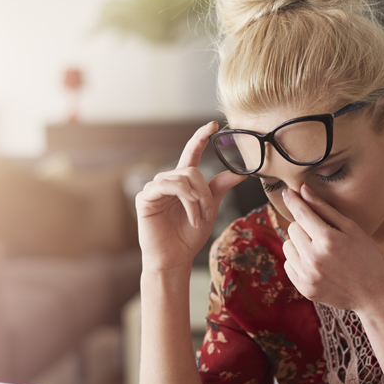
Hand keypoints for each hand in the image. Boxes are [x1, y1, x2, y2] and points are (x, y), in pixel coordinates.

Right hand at [135, 122, 245, 273]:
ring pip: (183, 178)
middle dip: (205, 193)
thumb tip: (238, 173)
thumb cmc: (188, 237)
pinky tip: (190, 216)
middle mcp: (167, 181)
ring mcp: (155, 188)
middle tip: (208, 213)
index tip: (213, 125)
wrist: (174, 259)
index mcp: (183, 182)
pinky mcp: (145, 197)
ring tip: (198, 218)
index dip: (200, 138)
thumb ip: (219, 190)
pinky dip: (185, 200)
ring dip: (197, 199)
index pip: (192, 153)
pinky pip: (168, 186)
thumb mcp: (209, 210)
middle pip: (192, 170)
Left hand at [281, 185, 383, 311]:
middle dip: (304, 227)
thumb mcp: (351, 229)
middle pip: (292, 228)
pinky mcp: (304, 288)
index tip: (287, 192)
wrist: (375, 295)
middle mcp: (313, 258)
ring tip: (320, 250)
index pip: (301, 213)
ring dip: (299, 244)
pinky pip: (288, 264)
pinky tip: (317, 264)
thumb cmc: (367, 257)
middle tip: (323, 234)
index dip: (293, 200)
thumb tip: (303, 190)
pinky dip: (298, 261)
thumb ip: (325, 209)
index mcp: (328, 240)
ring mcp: (307, 275)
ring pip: (287, 246)